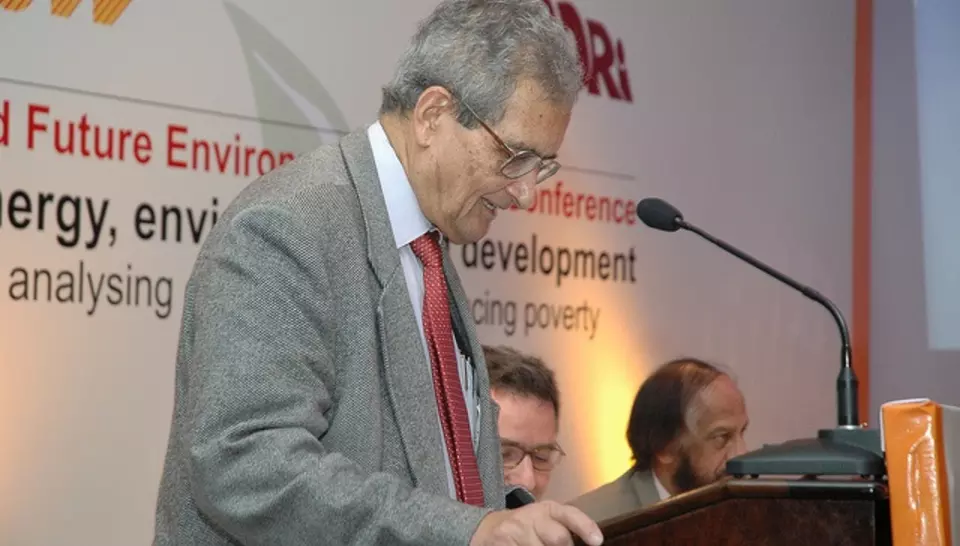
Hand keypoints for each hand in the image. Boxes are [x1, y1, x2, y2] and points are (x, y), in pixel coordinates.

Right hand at [470, 501, 602, 545]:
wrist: (485, 530)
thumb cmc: (524, 529)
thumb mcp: (544, 522)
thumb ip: (563, 530)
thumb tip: (591, 542)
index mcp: (546, 509)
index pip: (569, 514)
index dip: (585, 526)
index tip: (597, 541)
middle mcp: (530, 516)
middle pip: (559, 539)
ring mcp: (514, 531)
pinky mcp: (502, 544)